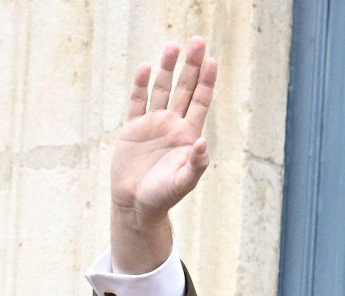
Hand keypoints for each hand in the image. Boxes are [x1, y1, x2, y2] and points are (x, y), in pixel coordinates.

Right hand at [110, 37, 217, 272]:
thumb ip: (196, 163)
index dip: (206, 82)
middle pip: (184, 89)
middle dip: (191, 66)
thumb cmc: (164, 197)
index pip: (200, 102)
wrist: (136, 204)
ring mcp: (153, 125)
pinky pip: (138, 101)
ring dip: (167, 69)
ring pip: (162, 90)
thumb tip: (203, 143)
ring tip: (173, 46)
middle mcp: (172, 125)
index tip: (211, 61)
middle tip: (197, 42)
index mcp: (188, 135)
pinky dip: (141, 85)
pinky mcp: (133, 129)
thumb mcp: (185, 182)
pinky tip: (147, 68)